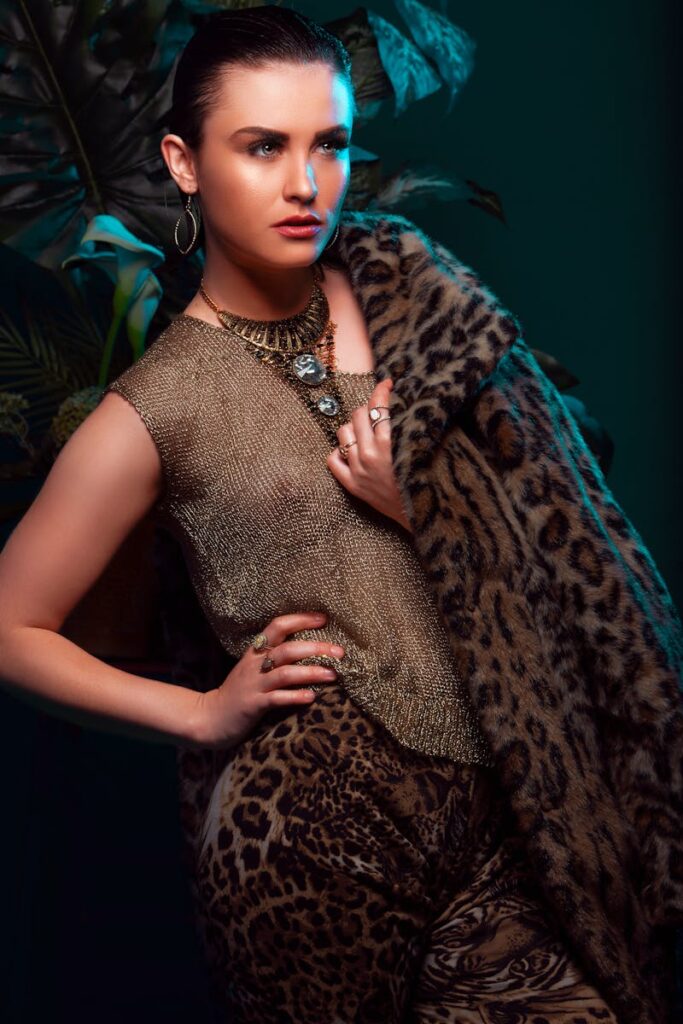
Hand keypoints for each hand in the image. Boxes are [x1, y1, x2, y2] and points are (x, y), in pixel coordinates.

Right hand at [196, 612, 343, 748]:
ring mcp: (254, 684)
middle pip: (288, 649)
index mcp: (256, 651)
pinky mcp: (253, 705)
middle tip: (339, 652)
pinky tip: (311, 697)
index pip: (278, 626)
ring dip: (311, 672)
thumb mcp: (253, 668)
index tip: (324, 618)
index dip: (301, 620)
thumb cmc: (239, 691)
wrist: (210, 717)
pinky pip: (277, 699)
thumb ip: (275, 657)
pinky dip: (295, 696)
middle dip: (316, 648)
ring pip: (285, 673)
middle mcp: (255, 664)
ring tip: (332, 675)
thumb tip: (311, 648)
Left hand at [326, 377, 411, 532]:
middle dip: (369, 409)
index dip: (382, 389)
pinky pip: (332, 459)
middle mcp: (370, 454)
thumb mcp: (426, 447)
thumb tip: (402, 400)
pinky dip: (340, 452)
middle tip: (379, 412)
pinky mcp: (352, 486)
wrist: (425, 515)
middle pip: (358, 414)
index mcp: (391, 442)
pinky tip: (352, 451)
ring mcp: (358, 470)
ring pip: (343, 432)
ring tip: (366, 432)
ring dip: (354, 428)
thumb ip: (414, 423)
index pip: (379, 404)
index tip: (387, 383)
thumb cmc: (431, 479)